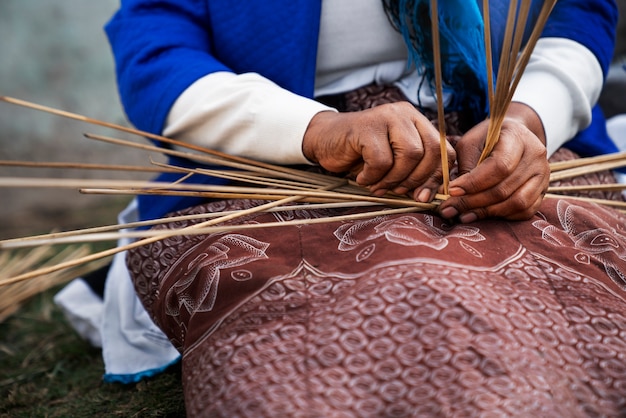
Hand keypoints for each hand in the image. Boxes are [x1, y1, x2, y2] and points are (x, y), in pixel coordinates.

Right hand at [303, 102, 455, 200]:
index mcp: (417, 121)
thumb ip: (412, 172)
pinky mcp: (367, 126)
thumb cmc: (359, 154)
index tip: (423, 195)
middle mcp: (405, 114)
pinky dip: (372, 177)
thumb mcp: (392, 163)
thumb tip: (428, 196)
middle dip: (417, 179)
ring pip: (410, 155)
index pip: (443, 149)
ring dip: (394, 179)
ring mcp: (386, 117)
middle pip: (431, 151)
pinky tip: (362, 178)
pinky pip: (382, 160)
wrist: (324, 140)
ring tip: (377, 186)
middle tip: (399, 192)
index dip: (437, 176)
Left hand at [438, 102, 549, 221]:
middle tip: (449, 208)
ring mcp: (543, 175)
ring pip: (517, 203)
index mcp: (518, 138)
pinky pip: (525, 211)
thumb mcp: (471, 143)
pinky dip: (502, 216)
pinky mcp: (543, 191)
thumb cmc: (487, 139)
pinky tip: (482, 215)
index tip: (452, 191)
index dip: (474, 182)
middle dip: (473, 202)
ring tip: (462, 215)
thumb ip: (465, 165)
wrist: (515, 137)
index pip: (500, 166)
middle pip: (505, 188)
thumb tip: (452, 194)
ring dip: (486, 212)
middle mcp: (536, 157)